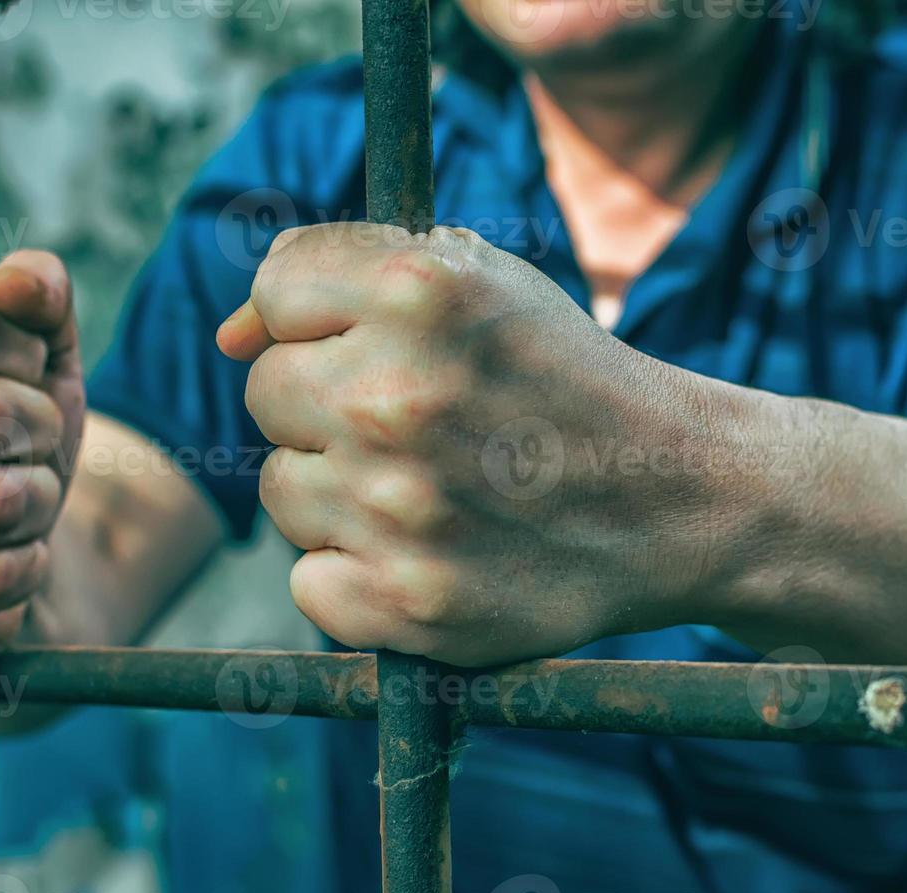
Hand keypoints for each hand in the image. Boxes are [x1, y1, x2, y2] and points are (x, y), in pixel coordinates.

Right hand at [0, 251, 85, 655]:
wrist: (11, 535)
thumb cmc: (17, 425)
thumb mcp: (41, 348)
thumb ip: (37, 290)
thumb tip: (15, 283)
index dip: (27, 355)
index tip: (22, 374)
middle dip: (40, 433)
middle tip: (25, 445)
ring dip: (37, 502)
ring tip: (16, 498)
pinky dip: (24, 566)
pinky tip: (8, 554)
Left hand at [219, 224, 736, 666]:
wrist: (676, 496)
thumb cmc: (560, 378)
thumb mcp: (477, 278)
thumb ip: (340, 275)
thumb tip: (229, 339)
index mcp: (418, 292)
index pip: (275, 294)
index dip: (323, 322)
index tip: (379, 346)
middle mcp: (397, 396)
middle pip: (267, 392)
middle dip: (327, 404)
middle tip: (415, 425)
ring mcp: (398, 508)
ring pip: (281, 489)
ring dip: (338, 490)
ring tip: (429, 487)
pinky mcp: (407, 604)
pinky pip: (309, 582)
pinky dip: (356, 574)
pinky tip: (427, 550)